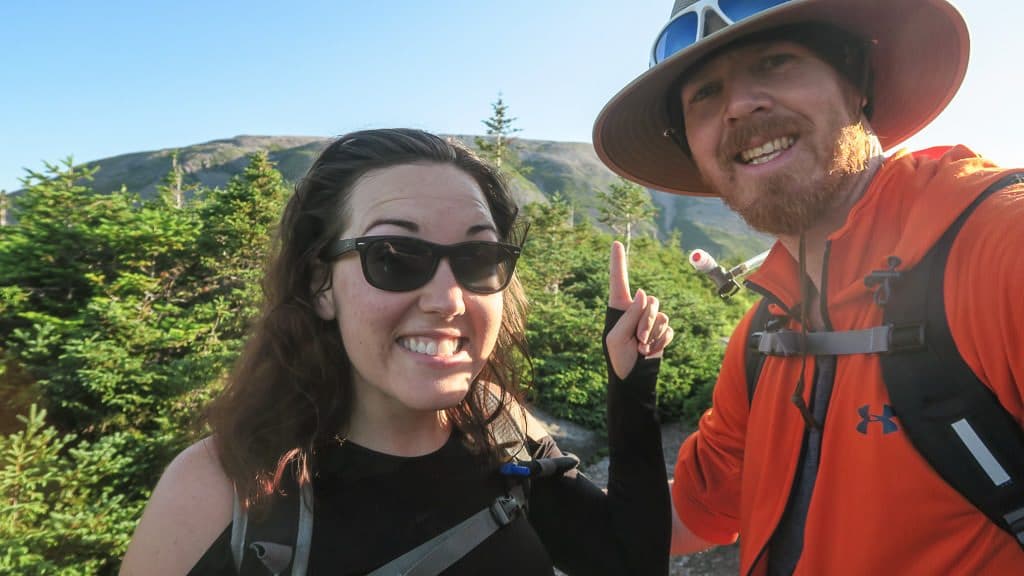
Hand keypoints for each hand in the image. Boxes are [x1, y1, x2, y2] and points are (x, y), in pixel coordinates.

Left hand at [606, 241, 673, 378]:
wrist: (634, 378)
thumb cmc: (618, 358)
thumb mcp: (617, 336)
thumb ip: (629, 314)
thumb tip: (643, 293)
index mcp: (618, 308)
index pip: (618, 281)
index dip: (617, 262)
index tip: (616, 243)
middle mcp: (634, 310)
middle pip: (650, 301)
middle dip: (646, 322)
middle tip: (638, 340)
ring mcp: (649, 320)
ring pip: (661, 314)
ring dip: (653, 333)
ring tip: (642, 348)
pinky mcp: (661, 331)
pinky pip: (668, 328)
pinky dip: (662, 340)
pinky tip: (651, 351)